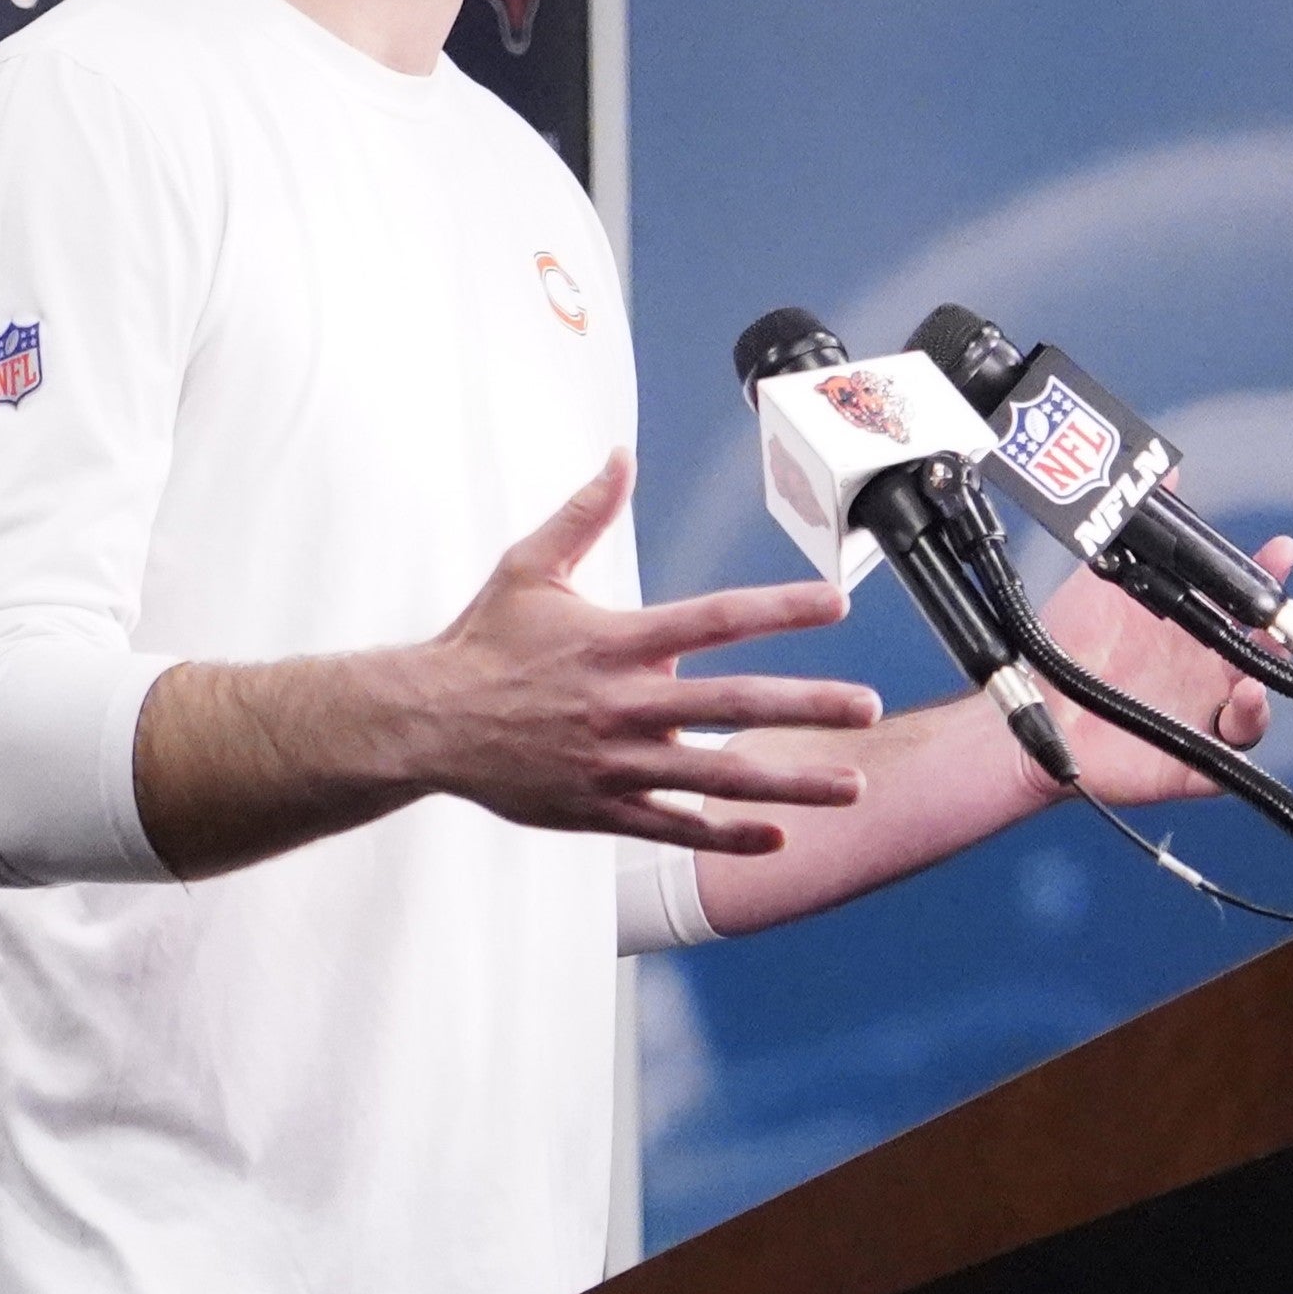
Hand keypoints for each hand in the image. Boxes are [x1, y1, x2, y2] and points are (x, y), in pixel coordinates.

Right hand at [406, 452, 881, 854]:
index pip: (715, 618)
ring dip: (791, 782)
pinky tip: (777, 837)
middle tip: (868, 705)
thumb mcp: (529, 567)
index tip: (836, 601)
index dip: (780, 608)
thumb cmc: (481, 643)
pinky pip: (675, 826)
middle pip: (733, 702)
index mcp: (617, 641)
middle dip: (807, 704)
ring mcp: (617, 762)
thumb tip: (619, 456)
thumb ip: (585, 514)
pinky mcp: (602, 808)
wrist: (424, 723)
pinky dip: (726, 834)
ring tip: (851, 784)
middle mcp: (625, 703)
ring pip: (718, 776)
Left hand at [1033, 530, 1292, 805]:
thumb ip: (1134, 530)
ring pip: (1255, 703)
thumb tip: (1164, 471)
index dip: (1265, 579)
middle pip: (1259, 654)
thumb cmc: (1071, 647)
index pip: (1242, 604)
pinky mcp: (1190, 761)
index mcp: (1191, 633)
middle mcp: (1203, 673)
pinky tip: (1243, 700)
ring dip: (1268, 681)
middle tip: (1278, 610)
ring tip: (1257, 664)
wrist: (1035, 704)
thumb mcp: (1103, 578)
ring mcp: (1200, 715)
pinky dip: (1247, 727)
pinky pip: (1232, 753)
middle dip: (1278, 632)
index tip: (1282, 551)